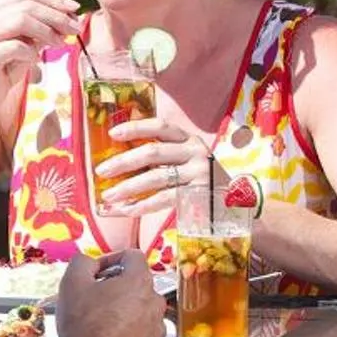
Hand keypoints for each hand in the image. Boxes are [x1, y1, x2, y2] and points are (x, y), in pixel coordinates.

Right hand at [0, 0, 80, 100]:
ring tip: (61, 43)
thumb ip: (43, 27)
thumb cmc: (7, 66)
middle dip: (57, 16)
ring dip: (47, 31)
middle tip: (75, 28)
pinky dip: (31, 52)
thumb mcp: (28, 42)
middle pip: (27, 5)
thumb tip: (72, 17)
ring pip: (21, 20)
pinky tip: (36, 60)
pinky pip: (15, 46)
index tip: (75, 8)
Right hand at [53, 249, 166, 336]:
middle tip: (96, 297)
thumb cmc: (82, 328)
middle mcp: (155, 302)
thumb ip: (83, 261)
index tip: (100, 270)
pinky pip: (145, 330)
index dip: (112, 259)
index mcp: (139, 281)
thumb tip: (90, 262)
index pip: (133, 256)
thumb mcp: (72, 282)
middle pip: (138, 283)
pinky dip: (131, 330)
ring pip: (142, 308)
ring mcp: (157, 327)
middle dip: (118, 286)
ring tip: (102, 320)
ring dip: (125, 309)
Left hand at [94, 115, 218, 214]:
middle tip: (102, 171)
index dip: (136, 127)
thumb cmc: (200, 178)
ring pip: (155, 178)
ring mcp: (198, 174)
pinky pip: (164, 199)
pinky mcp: (198, 195)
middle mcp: (195, 153)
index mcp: (189, 139)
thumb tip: (120, 157)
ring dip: (127, 187)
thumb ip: (163, 154)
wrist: (234, 201)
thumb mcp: (186, 158)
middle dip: (123, 161)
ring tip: (108, 196)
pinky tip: (127, 210)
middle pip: (153, 152)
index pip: (160, 126)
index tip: (112, 133)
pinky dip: (142, 205)